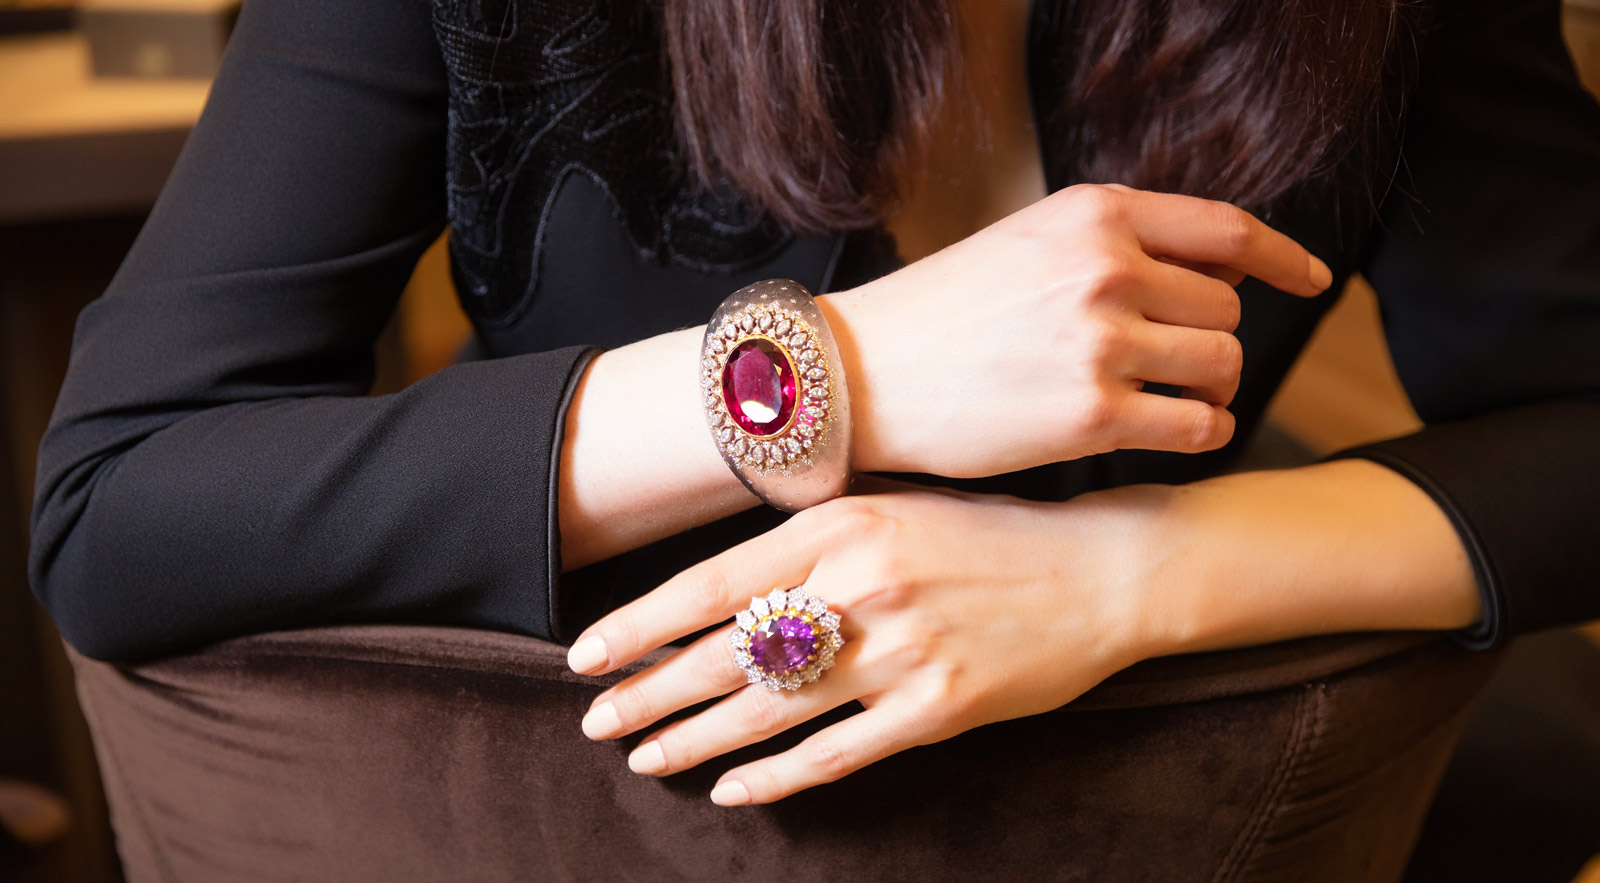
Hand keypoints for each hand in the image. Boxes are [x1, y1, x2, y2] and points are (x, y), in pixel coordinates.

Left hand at [565, 483, 1158, 804]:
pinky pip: (835, 753)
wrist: (1103, 571)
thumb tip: (720, 593)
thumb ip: (811, 544)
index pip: (710, 585)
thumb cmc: (990, 536)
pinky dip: (776, 777)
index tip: (587, 656)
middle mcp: (863, 586)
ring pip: (769, 710)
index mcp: (842, 526)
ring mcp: (901, 651)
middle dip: (649, 692)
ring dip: (694, 739)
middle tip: (596, 722)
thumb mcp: (895, 509)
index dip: (640, 627)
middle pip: (727, 654)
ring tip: (645, 757)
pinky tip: (731, 790)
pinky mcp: (938, 708)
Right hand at [828, 183, 1332, 477]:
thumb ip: (1111, 245)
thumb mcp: (1026, 245)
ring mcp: (1101, 342)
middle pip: (1226, 305)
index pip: (1226, 229)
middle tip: (1184, 367)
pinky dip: (1204, 433)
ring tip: (1181, 402)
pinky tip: (1179, 433)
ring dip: (1213, 387)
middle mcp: (1105, 268)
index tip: (1311, 280)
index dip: (1283, 257)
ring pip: (1221, 363)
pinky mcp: (1093, 417)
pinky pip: (1198, 425)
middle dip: (1213, 337)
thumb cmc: (940, 315)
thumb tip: (1207, 273)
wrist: (861, 376)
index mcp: (1092, 215)